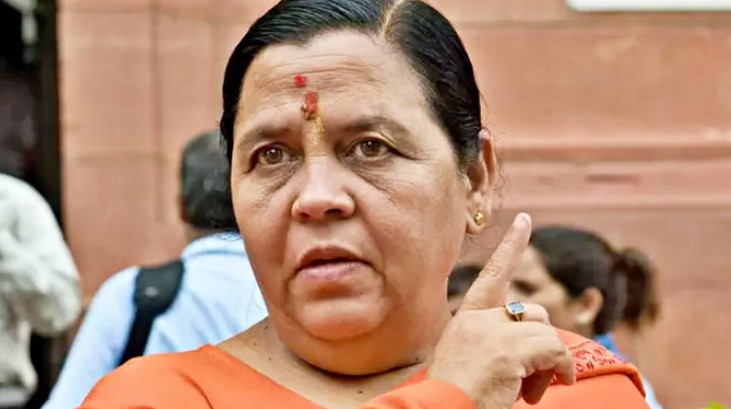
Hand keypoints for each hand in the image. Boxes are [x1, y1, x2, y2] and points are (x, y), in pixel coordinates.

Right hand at [429, 213, 575, 408]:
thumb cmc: (457, 396)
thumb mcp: (471, 361)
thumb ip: (496, 342)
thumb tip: (536, 344)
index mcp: (466, 319)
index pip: (493, 273)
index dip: (511, 245)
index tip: (524, 219)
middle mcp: (478, 318)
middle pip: (534, 312)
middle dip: (542, 345)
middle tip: (531, 380)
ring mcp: (492, 331)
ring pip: (546, 332)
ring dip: (548, 366)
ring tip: (529, 392)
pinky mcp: (508, 350)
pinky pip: (555, 350)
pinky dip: (562, 370)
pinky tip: (547, 389)